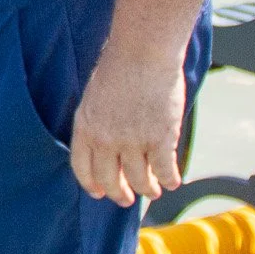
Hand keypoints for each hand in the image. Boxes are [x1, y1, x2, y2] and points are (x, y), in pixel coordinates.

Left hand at [70, 44, 185, 205]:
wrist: (142, 53)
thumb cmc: (118, 68)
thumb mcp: (94, 98)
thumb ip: (97, 123)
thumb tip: (106, 146)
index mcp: (85, 127)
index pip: (82, 167)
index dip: (91, 184)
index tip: (99, 192)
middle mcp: (106, 139)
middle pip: (110, 179)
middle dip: (119, 194)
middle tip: (126, 200)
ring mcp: (134, 141)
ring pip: (140, 180)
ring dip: (147, 189)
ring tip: (152, 191)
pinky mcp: (160, 139)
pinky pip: (165, 170)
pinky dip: (169, 180)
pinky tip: (172, 182)